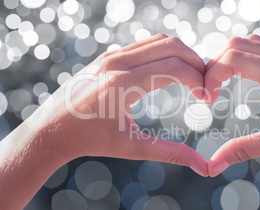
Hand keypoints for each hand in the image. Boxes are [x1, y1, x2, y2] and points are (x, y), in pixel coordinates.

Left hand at [27, 34, 208, 175]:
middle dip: (196, 62)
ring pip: (159, 40)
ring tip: (192, 77)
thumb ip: (170, 152)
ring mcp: (111, 55)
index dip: (199, 79)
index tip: (207, 97)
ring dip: (181, 55)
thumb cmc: (90, 141)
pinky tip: (170, 72)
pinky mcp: (109, 55)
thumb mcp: (132, 147)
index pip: (175, 68)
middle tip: (205, 84)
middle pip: (172, 46)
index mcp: (124, 84)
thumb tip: (202, 165)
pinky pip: (145, 45)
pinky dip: (165, 53)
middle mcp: (117, 62)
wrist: (52, 130)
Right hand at [204, 34, 259, 175]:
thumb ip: (243, 149)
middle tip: (210, 91)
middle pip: (236, 44)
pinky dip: (246, 56)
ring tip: (223, 84)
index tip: (207, 98)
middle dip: (215, 65)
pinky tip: (245, 78)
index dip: (211, 75)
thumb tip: (212, 166)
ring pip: (250, 42)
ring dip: (230, 58)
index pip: (232, 58)